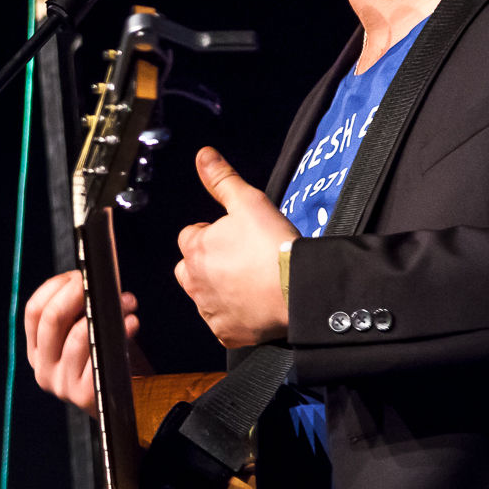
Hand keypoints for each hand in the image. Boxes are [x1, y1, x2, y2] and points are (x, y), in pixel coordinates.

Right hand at [22, 268, 138, 416]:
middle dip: (77, 293)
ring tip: (127, 301)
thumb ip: (77, 315)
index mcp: (37, 352)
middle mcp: (43, 368)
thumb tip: (93, 278)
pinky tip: (132, 323)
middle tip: (100, 282)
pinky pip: (99, 356)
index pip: (33, 312)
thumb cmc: (102, 364)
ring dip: (105, 311)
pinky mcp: (85, 396)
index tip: (79, 275)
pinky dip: (119, 334)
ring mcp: (62, 384)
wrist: (118, 409)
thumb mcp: (80, 341)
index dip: (55, 287)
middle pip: (50, 319)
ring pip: (76, 336)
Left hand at [175, 147, 296, 346]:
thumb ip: (222, 179)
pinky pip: (222, 323)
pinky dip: (234, 316)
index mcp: (196, 249)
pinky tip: (254, 305)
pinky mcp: (226, 332)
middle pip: (190, 268)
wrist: (298, 289)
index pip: (190, 235)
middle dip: (208, 263)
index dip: (211, 233)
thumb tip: (203, 155)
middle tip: (240, 259)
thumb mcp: (249, 202)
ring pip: (204, 295)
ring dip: (219, 288)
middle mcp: (195, 282)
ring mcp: (209, 310)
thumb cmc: (274, 247)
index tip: (234, 236)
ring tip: (250, 281)